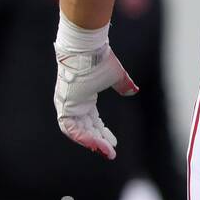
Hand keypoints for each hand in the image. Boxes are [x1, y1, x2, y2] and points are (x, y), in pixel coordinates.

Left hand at [54, 18, 137, 159]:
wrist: (86, 48)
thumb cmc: (98, 59)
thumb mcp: (115, 75)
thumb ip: (123, 84)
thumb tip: (134, 91)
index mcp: (83, 97)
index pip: (91, 121)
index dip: (101, 132)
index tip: (112, 141)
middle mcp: (73, 104)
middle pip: (85, 129)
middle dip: (99, 141)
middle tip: (111, 151)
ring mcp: (67, 106)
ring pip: (78, 132)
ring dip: (92, 142)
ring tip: (107, 151)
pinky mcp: (65, 106)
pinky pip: (73, 129)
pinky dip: (84, 138)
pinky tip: (97, 144)